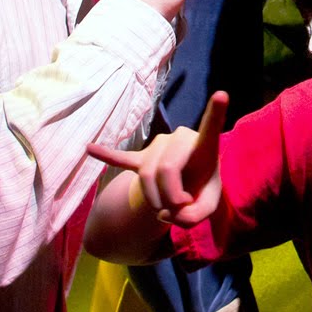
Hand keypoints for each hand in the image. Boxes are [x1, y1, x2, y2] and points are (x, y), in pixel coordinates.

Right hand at [88, 91, 226, 226]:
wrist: (185, 187)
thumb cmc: (201, 191)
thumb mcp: (208, 208)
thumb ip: (195, 217)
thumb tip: (166, 213)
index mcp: (203, 146)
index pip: (210, 127)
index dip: (216, 111)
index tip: (222, 93)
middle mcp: (179, 139)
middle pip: (165, 170)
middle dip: (170, 198)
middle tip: (178, 209)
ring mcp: (158, 146)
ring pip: (146, 176)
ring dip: (154, 200)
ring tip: (165, 208)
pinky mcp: (141, 157)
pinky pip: (122, 158)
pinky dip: (107, 155)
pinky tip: (89, 148)